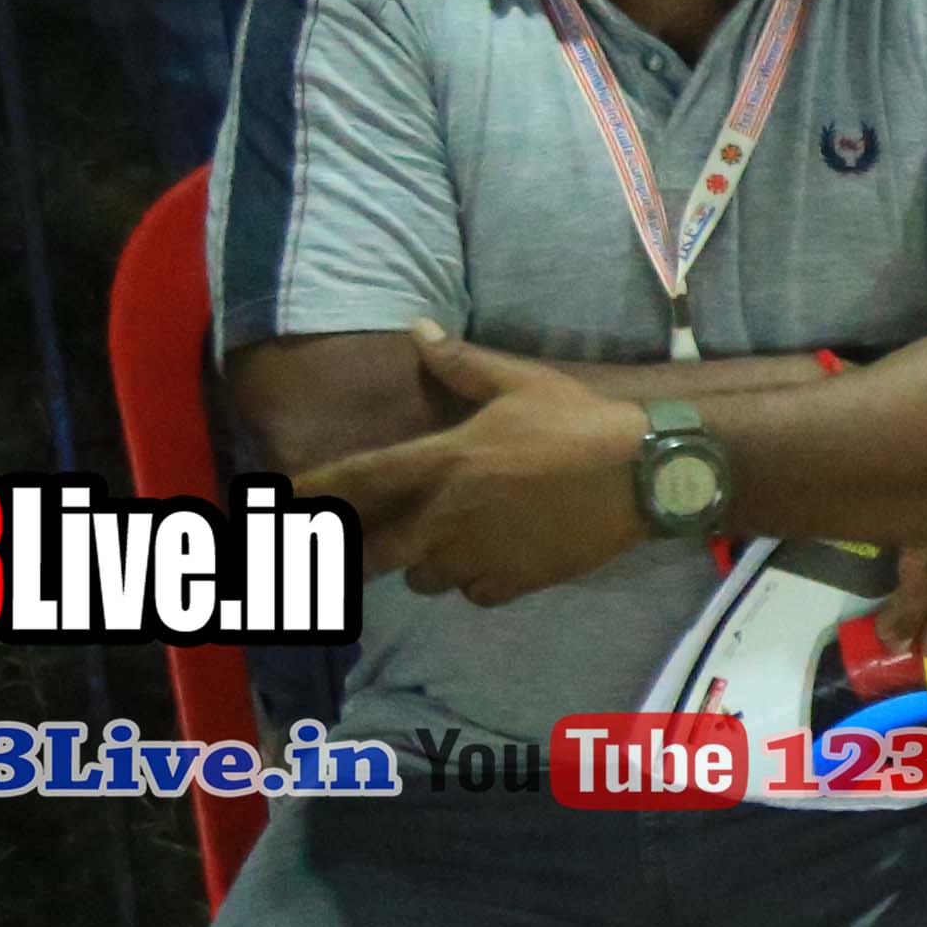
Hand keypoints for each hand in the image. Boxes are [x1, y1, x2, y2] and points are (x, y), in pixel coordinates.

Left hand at [302, 329, 651, 603]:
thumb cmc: (579, 421)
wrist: (645, 473)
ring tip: (449, 543)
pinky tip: (495, 560)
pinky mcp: (513, 583)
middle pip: (376, 552)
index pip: (356, 482)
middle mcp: (446, 516)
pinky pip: (472, 594)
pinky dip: (475, 581)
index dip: (311, 494)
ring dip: (427, 563)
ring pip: (424, 578)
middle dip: (368, 548)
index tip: (282, 503)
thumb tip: (420, 331)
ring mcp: (478, 556)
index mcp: (442, 462)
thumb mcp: (520, 381)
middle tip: (373, 538)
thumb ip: (460, 365)